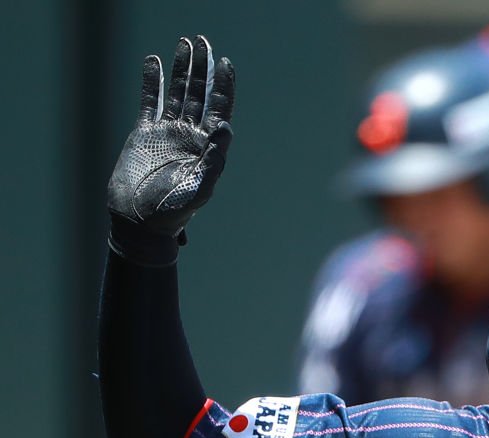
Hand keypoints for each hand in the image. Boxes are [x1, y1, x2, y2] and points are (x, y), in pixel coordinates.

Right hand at [107, 35, 234, 264]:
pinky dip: (150, 82)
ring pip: (176, 94)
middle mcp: (190, 136)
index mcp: (207, 147)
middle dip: (202, 69)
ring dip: (180, 70)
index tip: (225, 63)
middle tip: (203, 41)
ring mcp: (167, 133)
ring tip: (183, 43)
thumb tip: (226, 128)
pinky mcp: (143, 134)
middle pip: (198, 95)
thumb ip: (215, 160)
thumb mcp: (200, 188)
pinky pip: (149, 102)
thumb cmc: (173, 212)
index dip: (223, 86)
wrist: (139, 223)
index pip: (219, 109)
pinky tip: (153, 62)